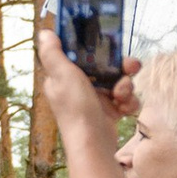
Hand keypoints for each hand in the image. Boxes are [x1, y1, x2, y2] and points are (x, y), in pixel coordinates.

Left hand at [35, 5, 136, 130]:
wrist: (94, 145)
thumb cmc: (76, 110)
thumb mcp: (62, 76)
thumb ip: (53, 53)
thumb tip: (45, 32)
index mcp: (64, 76)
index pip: (82, 54)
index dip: (96, 47)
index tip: (110, 41)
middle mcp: (79, 87)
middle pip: (105, 66)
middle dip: (121, 67)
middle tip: (131, 67)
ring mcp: (96, 99)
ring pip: (119, 81)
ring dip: (126, 86)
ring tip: (122, 96)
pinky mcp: (110, 111)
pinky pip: (125, 98)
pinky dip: (129, 102)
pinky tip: (125, 109)